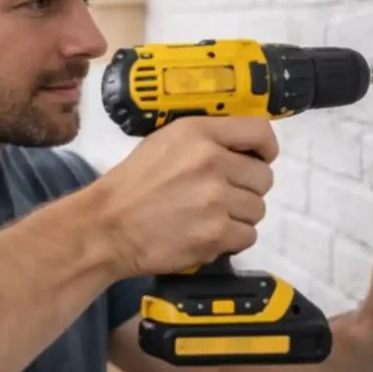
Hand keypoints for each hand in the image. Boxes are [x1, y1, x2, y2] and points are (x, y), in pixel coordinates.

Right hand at [93, 116, 278, 277]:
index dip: (266, 148)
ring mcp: (216, 199)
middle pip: (263, 177)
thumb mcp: (164, 143)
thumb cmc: (133, 185)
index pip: (259, 132)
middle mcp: (211, 161)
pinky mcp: (215, 234)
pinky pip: (248, 236)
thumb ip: (205, 140)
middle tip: (222, 196)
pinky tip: (207, 234)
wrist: (106, 227)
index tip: (260, 158)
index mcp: (198, 133)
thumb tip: (243, 148)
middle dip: (247, 189)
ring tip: (210, 217)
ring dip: (239, 216)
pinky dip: (231, 239)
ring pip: (258, 209)